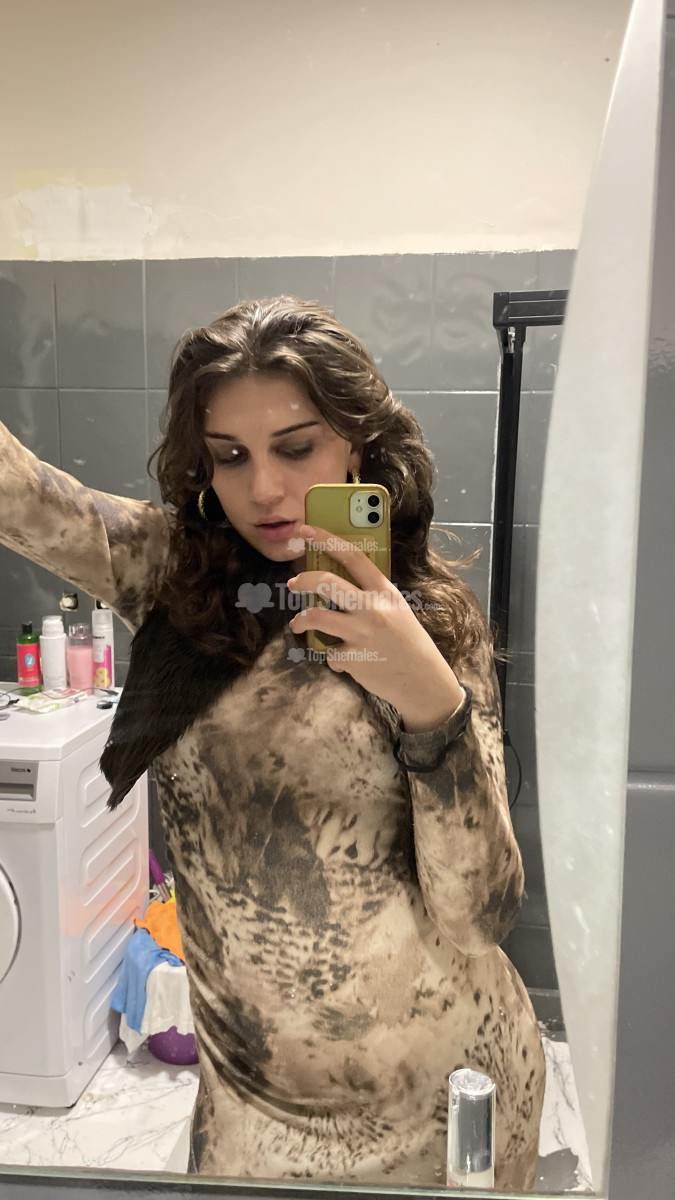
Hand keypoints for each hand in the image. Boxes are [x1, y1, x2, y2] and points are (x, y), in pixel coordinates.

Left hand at [287, 525, 463, 731]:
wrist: (423, 681)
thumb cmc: (409, 643)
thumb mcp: (396, 610)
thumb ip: (372, 596)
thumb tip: (337, 583)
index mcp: (384, 591)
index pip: (353, 556)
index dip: (326, 539)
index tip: (307, 530)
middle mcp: (372, 608)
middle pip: (327, 582)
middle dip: (304, 580)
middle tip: (293, 584)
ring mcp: (360, 633)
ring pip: (316, 616)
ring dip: (301, 620)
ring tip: (298, 623)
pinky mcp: (353, 658)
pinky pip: (329, 653)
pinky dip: (333, 658)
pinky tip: (345, 661)